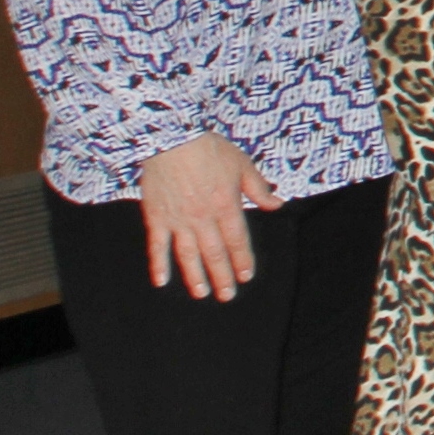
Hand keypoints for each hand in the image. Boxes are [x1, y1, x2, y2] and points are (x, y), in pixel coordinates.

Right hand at [135, 133, 279, 298]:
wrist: (170, 139)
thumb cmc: (209, 149)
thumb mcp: (242, 165)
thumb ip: (259, 189)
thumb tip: (277, 205)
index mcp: (226, 206)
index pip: (237, 240)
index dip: (242, 259)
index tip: (246, 276)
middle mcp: (203, 218)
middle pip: (214, 253)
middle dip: (222, 276)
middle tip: (227, 295)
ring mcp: (178, 220)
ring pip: (188, 254)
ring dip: (195, 276)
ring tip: (202, 293)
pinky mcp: (156, 217)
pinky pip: (157, 245)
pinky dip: (158, 264)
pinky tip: (161, 281)